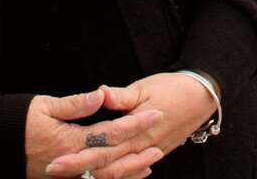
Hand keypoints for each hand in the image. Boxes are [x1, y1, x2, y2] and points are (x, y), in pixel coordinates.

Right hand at [24, 87, 163, 178]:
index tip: (154, 113)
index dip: (134, 123)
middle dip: (137, 150)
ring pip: (105, 177)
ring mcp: (67, 176)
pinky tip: (126, 174)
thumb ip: (75, 104)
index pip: (110, 132)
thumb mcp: (44, 106)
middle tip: (160, 142)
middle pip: (112, 158)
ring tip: (150, 162)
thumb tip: (100, 96)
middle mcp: (71, 163)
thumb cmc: (16, 120)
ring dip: (129, 170)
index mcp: (69, 141)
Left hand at [44, 75, 215, 176]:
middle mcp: (141, 147)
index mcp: (136, 131)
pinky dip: (120, 176)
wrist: (202, 97)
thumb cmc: (172, 88)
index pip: (102, 148)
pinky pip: (133, 170)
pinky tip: (105, 176)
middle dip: (79, 168)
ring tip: (74, 174)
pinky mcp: (155, 152)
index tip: (56, 159)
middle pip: (106, 165)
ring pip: (120, 172)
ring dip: (96, 175)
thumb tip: (99, 93)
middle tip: (54, 169)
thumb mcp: (145, 87)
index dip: (78, 156)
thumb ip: (121, 96)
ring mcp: (149, 153)